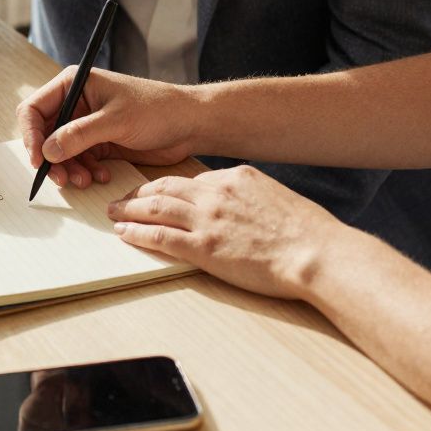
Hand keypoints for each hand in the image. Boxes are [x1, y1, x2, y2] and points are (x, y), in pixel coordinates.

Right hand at [16, 67, 196, 188]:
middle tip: (62, 179)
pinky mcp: (98, 143)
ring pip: (60, 152)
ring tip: (85, 180)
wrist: (189, 124)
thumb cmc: (157, 108)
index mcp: (75, 84)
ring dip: (69, 169)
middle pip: (44, 135)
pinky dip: (85, 172)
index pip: (34, 109)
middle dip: (51, 158)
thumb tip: (47, 151)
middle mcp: (76, 103)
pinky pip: (79, 162)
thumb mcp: (116, 120)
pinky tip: (101, 176)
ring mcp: (86, 125)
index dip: (31, 136)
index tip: (39, 160)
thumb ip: (79, 135)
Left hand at [107, 165, 340, 299]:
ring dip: (129, 210)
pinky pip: (161, 237)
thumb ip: (249, 197)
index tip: (153, 190)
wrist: (316, 253)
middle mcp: (216, 194)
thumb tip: (238, 204)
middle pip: (165, 187)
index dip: (165, 184)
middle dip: (139, 192)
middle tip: (122, 198)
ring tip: (114, 213)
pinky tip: (125, 234)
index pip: (190, 178)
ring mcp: (208, 220)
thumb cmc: (306, 232)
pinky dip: (138, 233)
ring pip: (156, 208)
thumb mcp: (276, 198)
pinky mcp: (204, 248)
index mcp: (235, 178)